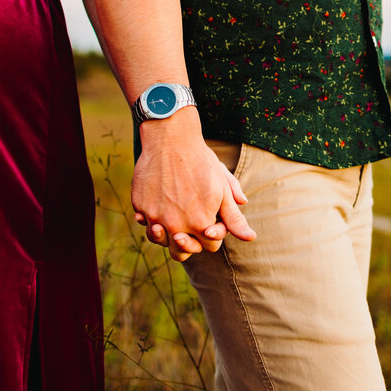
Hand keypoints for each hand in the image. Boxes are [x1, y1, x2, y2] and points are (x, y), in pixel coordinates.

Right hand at [131, 111, 255, 261]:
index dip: (212, 235)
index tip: (210, 222)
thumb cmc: (201, 162)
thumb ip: (234, 217)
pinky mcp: (140, 207)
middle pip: (181, 252)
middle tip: (188, 229)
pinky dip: (150, 219)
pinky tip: (157, 208)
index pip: (209, 246)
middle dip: (188, 244)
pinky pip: (144, 223)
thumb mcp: (222, 188)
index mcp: (201, 224)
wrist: (170, 138)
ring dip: (166, 235)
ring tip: (171, 221)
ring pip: (159, 241)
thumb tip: (250, 238)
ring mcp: (155, 218)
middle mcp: (177, 226)